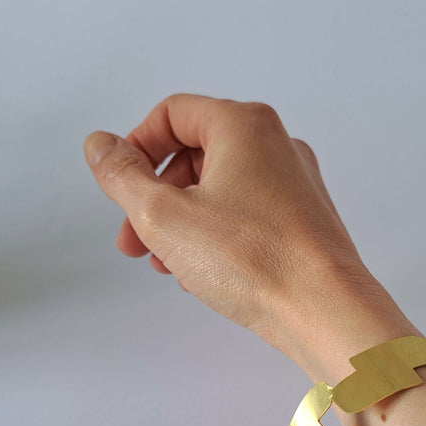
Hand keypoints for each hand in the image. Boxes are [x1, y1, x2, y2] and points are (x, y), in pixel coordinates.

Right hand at [84, 94, 397, 364]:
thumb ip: (121, 176)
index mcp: (245, 127)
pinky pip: (246, 219)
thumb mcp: (163, 215)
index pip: (173, 115)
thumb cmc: (258, 260)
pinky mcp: (302, 223)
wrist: (324, 310)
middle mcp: (277, 149)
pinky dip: (217, 239)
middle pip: (196, 157)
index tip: (120, 182)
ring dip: (183, 224)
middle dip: (155, 198)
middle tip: (133, 237)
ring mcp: (295, 187)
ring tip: (166, 263)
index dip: (136, 147)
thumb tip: (101, 147)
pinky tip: (203, 276)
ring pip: (221, 192)